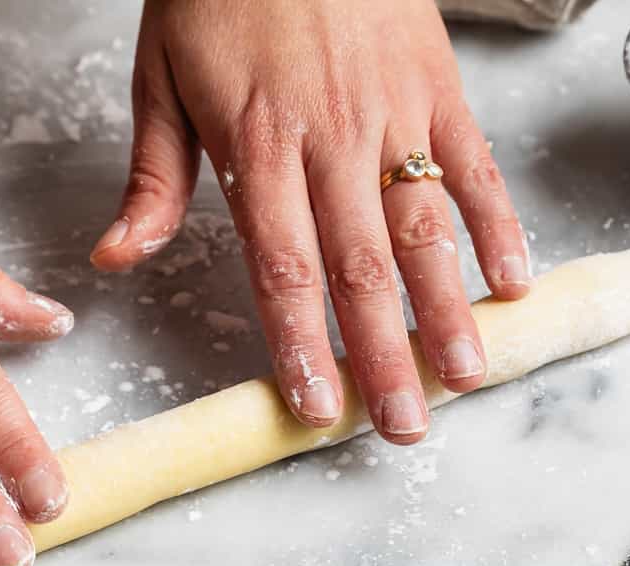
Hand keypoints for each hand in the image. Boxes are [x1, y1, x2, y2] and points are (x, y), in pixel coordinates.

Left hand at [92, 0, 529, 443]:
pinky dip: (497, 222)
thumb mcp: (159, 76)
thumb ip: (150, 177)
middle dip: (385, 355)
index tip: (318, 408)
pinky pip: (475, 161)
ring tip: (468, 376)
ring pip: (425, 225)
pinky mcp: (438, 81)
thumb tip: (117, 261)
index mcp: (255, 144)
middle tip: (404, 426)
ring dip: (448, 308)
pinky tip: (513, 281)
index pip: (281, 266)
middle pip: (360, 267)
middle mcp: (330, 138)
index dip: (303, 345)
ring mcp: (392, 110)